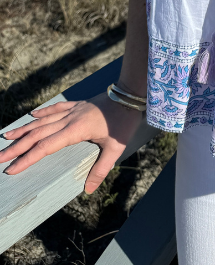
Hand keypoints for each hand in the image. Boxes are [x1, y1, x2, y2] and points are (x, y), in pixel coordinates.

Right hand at [0, 93, 142, 192]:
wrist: (130, 95)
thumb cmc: (124, 122)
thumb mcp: (115, 148)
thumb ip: (101, 169)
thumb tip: (88, 189)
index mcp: (76, 130)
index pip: (46, 146)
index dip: (28, 158)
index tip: (13, 168)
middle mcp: (69, 118)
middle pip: (38, 133)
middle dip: (18, 146)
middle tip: (0, 157)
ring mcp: (73, 110)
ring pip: (43, 120)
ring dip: (24, 129)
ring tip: (7, 136)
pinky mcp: (78, 104)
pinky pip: (56, 108)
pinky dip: (43, 112)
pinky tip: (33, 115)